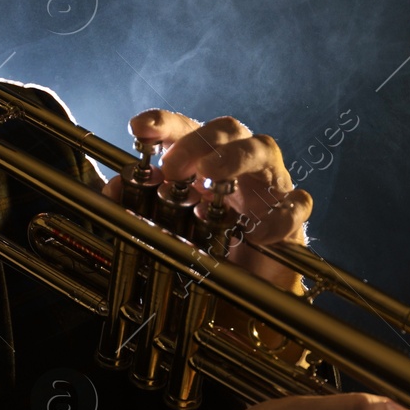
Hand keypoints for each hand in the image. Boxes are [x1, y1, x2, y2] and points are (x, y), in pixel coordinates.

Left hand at [106, 110, 310, 291]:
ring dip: (235, 157)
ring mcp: (269, 185)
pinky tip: (258, 233)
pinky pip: (297, 205)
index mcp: (206, 160)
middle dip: (198, 141)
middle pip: (228, 129)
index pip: (187, 129)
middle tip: (172, 166)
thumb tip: (112, 187)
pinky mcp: (292, 218)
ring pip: (264, 150)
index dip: (164, 123)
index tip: (139, 127)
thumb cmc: (210, 245)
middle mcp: (240, 164)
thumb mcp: (167, 226)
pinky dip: (280, 215)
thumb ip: (137, 206)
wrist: (249, 285)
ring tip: (212, 174)